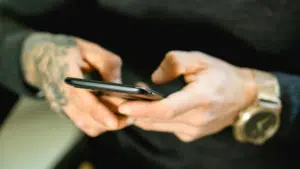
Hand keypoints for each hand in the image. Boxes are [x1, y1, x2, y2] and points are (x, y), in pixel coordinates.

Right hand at [21, 33, 131, 136]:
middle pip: (86, 119)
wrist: (38, 58)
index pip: (81, 98)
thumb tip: (120, 85)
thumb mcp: (88, 48)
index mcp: (64, 74)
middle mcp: (60, 95)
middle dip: (111, 122)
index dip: (98, 112)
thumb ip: (107, 64)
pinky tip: (111, 112)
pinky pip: (84, 122)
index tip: (114, 122)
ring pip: (86, 125)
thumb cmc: (65, 50)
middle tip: (131, 116)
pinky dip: (99, 122)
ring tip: (124, 115)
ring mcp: (61, 106)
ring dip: (106, 124)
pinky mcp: (65, 111)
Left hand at [118, 51, 256, 141]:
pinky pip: (166, 128)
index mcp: (201, 97)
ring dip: (142, 115)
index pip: (166, 109)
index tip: (123, 106)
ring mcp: (195, 130)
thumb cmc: (222, 75)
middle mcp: (197, 118)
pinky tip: (153, 107)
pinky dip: (155, 119)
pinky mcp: (192, 134)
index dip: (142, 109)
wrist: (244, 96)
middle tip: (118, 99)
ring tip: (132, 100)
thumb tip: (154, 79)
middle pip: (157, 120)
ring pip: (158, 126)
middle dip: (134, 111)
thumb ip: (174, 63)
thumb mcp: (199, 59)